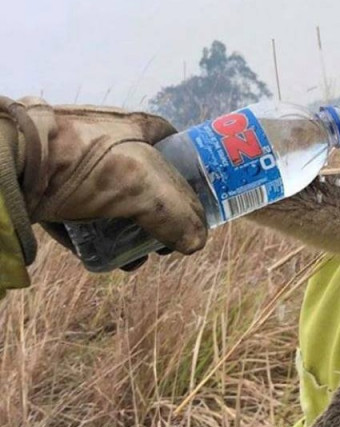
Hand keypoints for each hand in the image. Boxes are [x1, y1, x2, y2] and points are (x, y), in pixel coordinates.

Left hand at [0, 96, 206, 255]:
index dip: (190, 173)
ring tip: (136, 259)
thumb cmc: (85, 163)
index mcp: (135, 127)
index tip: (195, 203)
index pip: (175, 145)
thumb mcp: (144, 187)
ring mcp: (77, 165)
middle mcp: (108, 141)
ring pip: (115, 203)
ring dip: (130, 233)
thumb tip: (196, 244)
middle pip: (147, 181)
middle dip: (160, 216)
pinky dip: (97, 238)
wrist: (11, 164)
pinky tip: (106, 260)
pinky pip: (83, 217)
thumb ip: (178, 216)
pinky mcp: (52, 188)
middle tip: (166, 241)